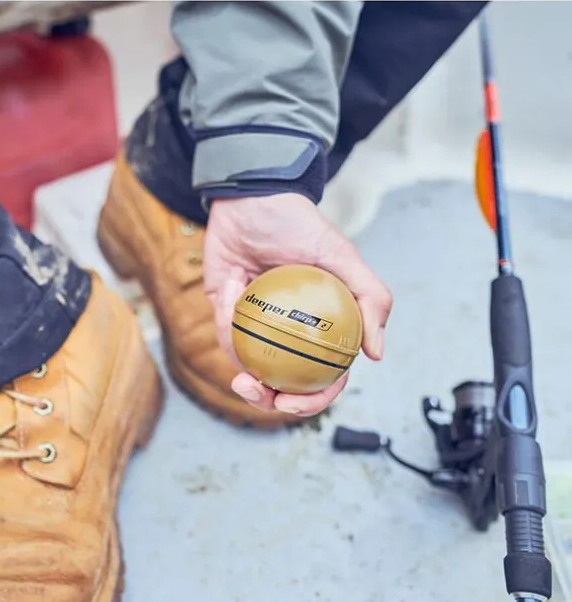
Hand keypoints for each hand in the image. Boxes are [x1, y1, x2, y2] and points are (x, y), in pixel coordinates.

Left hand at [203, 194, 392, 416]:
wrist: (254, 198)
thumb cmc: (300, 225)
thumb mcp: (342, 256)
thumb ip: (370, 298)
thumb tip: (377, 354)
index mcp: (320, 330)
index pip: (321, 378)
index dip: (310, 401)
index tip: (289, 403)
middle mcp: (289, 333)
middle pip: (280, 385)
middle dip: (263, 399)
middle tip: (254, 391)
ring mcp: (257, 326)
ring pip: (247, 364)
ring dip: (237, 351)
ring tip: (237, 306)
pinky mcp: (226, 313)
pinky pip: (224, 331)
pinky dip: (226, 312)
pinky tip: (235, 281)